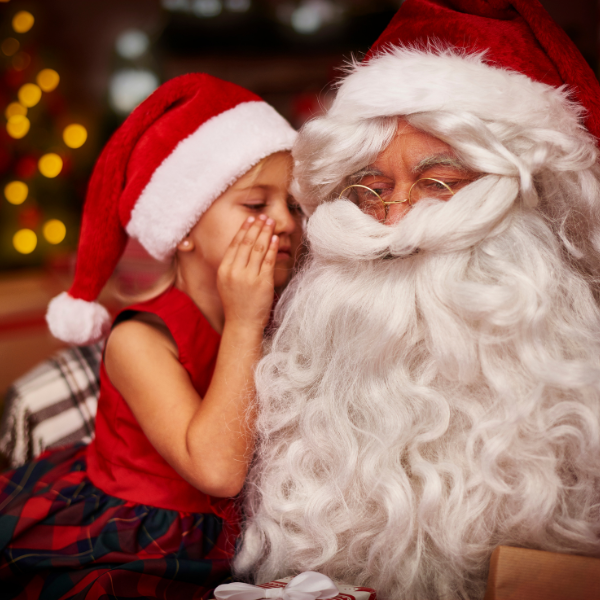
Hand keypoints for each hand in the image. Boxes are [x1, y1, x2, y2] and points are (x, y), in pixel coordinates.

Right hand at [217, 215, 277, 330]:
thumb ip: (232, 266)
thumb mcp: (226, 282)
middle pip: (246, 243)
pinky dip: (271, 248)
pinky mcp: (262, 283)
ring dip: (265, 233)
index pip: (234, 244)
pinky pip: (268, 261)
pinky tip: (274, 238)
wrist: (242, 323)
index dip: (243, 230)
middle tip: (263, 216)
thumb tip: (241, 247)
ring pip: (257, 249)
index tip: (250, 219)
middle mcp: (235, 272)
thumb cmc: (236, 304)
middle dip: (256, 227)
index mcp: (224, 270)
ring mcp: (248, 277)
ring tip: (270, 223)